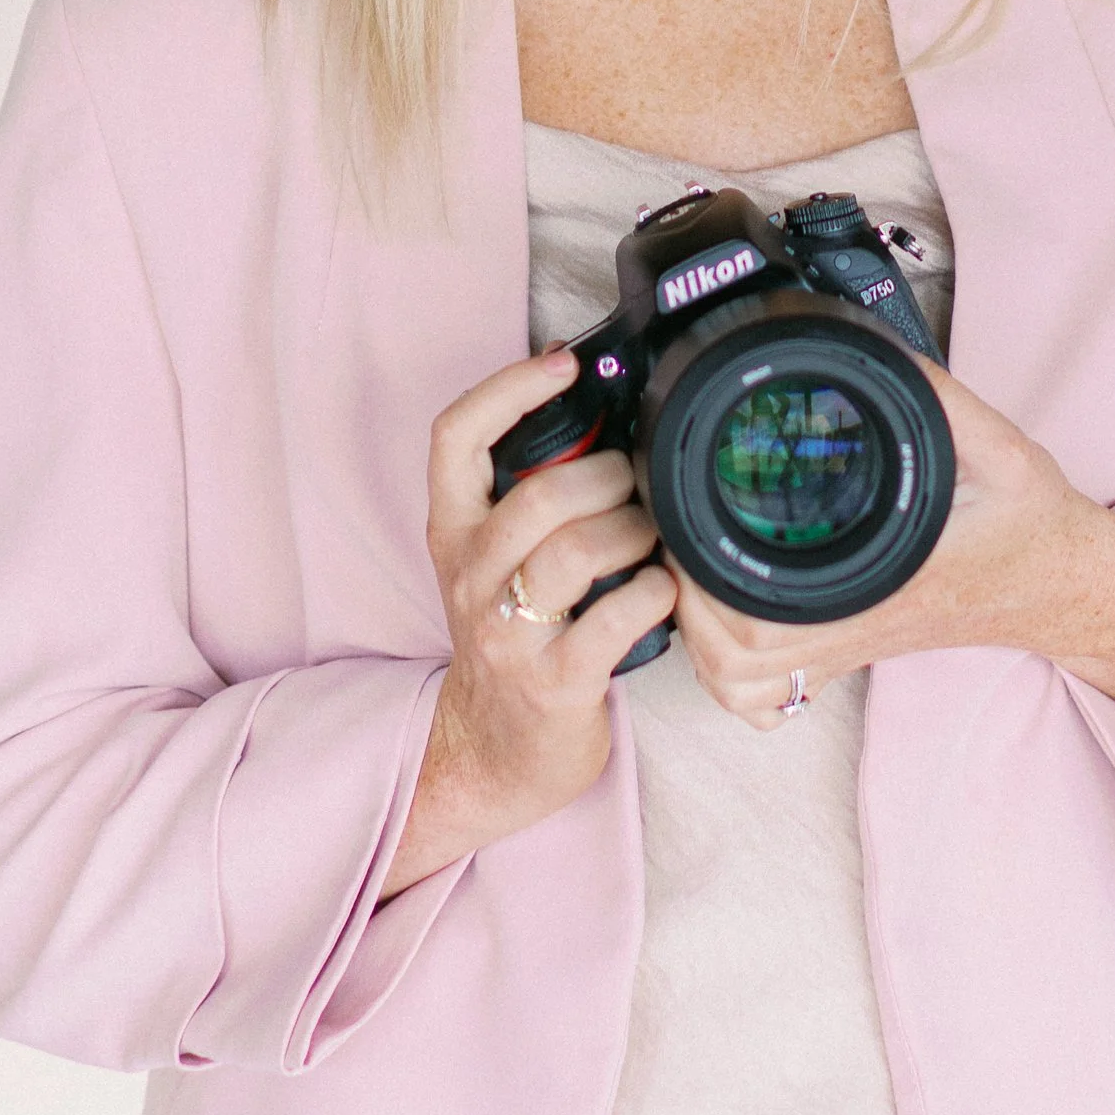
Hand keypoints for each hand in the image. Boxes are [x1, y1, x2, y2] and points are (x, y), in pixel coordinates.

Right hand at [378, 347, 677, 897]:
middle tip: (637, 482)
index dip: (509, 388)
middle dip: (608, 475)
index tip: (564, 363)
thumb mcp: (497, 560)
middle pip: (539, 493)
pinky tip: (660, 591)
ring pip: (576, 549)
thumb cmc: (514, 636)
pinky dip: (653, 593)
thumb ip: (532, 496)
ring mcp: (509, 633)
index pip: (454, 437)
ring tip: (652, 537)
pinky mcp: (554, 682)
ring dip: (634, 530)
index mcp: (453, 532)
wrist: (492, 751)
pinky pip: (616, 618)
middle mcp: (471, 577)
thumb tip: (606, 413)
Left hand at [673, 361, 1114, 731]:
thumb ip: (932, 394)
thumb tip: (864, 346)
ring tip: (689, 558)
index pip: (755, 625)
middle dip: (685, 597)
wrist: (1064, 580)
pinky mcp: (846, 655)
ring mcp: (846, 653)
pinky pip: (764, 694)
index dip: (702, 580)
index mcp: (876, 589)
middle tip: (675, 525)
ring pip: (738, 684)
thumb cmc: (1029, 519)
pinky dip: (731, 667)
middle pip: (729, 661)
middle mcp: (853, 631)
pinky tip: (723, 613)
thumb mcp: (994, 443)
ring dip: (699, 631)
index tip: (686, 520)